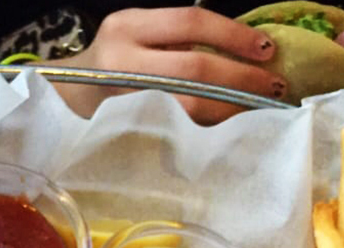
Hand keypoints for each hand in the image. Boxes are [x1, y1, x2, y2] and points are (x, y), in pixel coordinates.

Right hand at [45, 7, 285, 123]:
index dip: (233, 35)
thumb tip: (246, 53)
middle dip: (242, 78)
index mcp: (127, 27)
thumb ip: (179, 40)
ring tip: (262, 107)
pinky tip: (235, 126)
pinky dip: (213, 127)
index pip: (191, 21)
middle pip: (195, 69)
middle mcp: (122, 61)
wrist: (68, 101)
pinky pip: (181, 129)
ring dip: (233, 108)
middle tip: (275, 87)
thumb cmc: (115, 66)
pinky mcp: (130, 131)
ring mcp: (125, 100)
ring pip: (191, 106)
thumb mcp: (138, 38)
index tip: (267, 49)